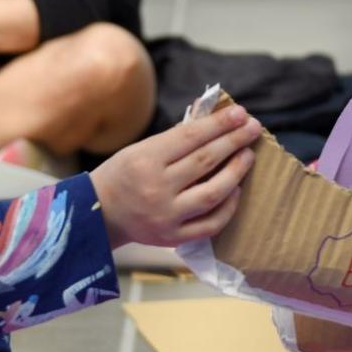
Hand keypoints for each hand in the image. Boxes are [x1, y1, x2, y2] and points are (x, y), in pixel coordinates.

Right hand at [90, 104, 261, 248]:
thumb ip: (178, 136)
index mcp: (145, 160)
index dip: (219, 124)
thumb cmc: (124, 174)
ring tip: (247, 155)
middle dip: (234, 141)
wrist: (98, 215)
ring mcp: (166, 216)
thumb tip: (214, 113)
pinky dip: (228, 206)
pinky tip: (236, 189)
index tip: (240, 113)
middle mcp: (156, 188)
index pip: (191, 137)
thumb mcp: (141, 148)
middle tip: (252, 128)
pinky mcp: (173, 238)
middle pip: (205, 161)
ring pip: (213, 193)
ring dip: (236, 172)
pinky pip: (211, 223)